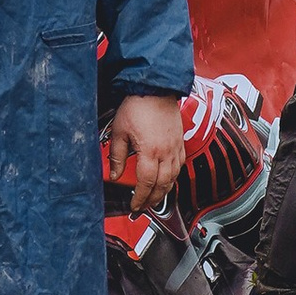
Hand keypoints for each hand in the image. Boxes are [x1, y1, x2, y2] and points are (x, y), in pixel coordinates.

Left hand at [105, 93, 185, 208]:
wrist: (155, 88)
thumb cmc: (137, 105)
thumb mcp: (119, 131)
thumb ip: (117, 156)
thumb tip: (115, 174)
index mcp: (150, 151)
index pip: (146, 183)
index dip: (140, 198)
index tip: (135, 205)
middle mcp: (166, 152)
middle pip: (162, 185)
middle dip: (153, 199)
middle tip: (144, 206)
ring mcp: (175, 147)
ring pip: (173, 177)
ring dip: (164, 191)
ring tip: (154, 198)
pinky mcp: (180, 141)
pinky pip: (180, 165)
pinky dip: (173, 177)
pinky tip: (167, 179)